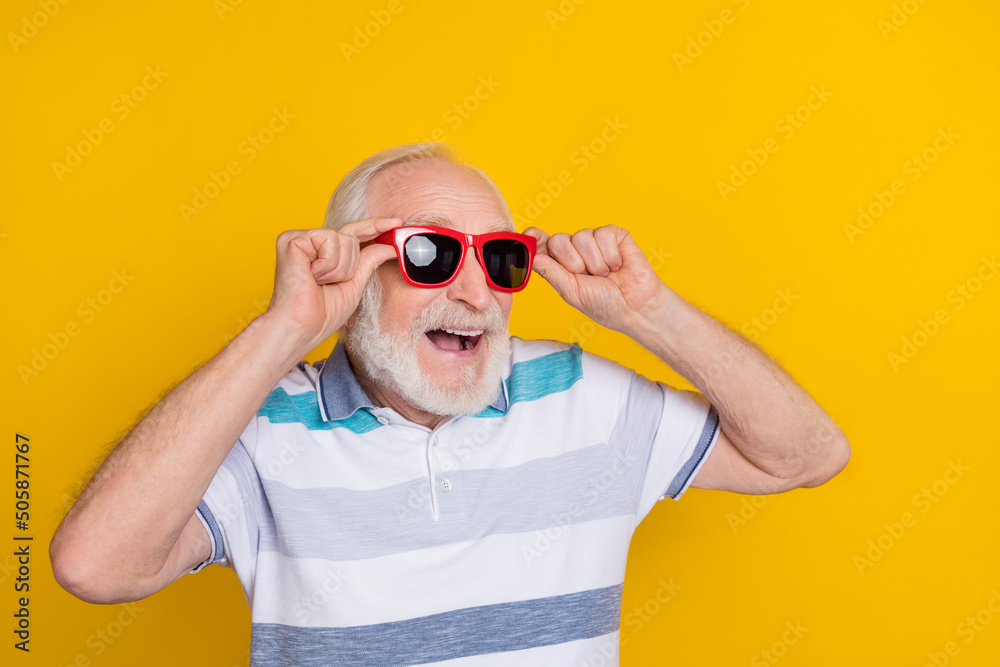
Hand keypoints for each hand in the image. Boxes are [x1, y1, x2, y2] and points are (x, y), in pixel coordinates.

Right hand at [264, 217, 402, 348]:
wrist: (302, 327)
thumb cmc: (322, 314)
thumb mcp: (354, 285)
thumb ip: (369, 262)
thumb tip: (389, 245)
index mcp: (321, 253)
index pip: (353, 233)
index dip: (375, 227)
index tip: (397, 221)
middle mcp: (309, 242)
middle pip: (351, 238)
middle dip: (349, 267)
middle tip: (329, 284)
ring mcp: (299, 239)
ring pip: (343, 240)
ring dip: (338, 269)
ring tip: (318, 282)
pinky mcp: (292, 239)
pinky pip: (329, 241)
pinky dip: (327, 265)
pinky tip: (311, 276)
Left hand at [523, 224, 666, 333]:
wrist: (636, 306)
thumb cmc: (605, 304)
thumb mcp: (573, 292)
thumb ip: (552, 273)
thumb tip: (533, 257)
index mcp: (561, 265)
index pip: (543, 245)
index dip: (535, 238)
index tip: (530, 235)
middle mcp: (575, 250)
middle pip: (559, 240)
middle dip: (573, 262)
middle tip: (587, 276)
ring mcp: (594, 241)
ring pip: (582, 236)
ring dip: (595, 262)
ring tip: (606, 274)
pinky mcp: (614, 235)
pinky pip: (603, 234)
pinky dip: (611, 254)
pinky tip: (618, 265)